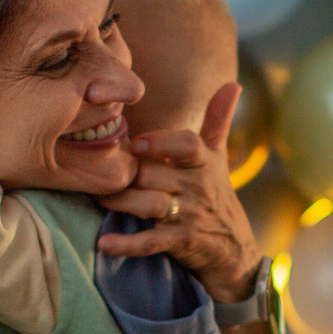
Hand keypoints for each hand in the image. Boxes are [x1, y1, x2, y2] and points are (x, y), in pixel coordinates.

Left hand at [97, 81, 262, 301]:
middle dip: (127, 173)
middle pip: (155, 174)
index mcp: (204, 162)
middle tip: (98, 170)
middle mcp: (197, 187)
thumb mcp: (219, 158)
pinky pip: (152, 242)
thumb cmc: (218, 196)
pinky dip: (128, 244)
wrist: (234, 250)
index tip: (136, 143)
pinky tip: (104, 244)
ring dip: (120, 202)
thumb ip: (218, 120)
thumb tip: (234, 84)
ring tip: (98, 200)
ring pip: (150, 205)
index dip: (161, 142)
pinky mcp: (181, 242)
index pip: (187, 145)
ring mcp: (189, 215)